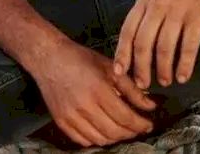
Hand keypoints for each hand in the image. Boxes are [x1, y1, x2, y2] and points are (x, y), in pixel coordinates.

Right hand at [32, 37, 156, 147]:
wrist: (49, 58)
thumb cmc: (79, 58)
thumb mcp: (109, 66)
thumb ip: (131, 87)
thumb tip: (149, 105)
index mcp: (99, 89)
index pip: (125, 117)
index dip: (140, 124)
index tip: (148, 124)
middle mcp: (85, 106)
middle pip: (114, 131)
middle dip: (130, 132)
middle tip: (138, 127)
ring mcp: (71, 116)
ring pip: (100, 139)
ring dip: (115, 138)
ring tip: (122, 129)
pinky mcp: (62, 122)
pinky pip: (83, 141)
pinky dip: (96, 139)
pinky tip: (103, 130)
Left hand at [113, 0, 199, 89]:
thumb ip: (148, 10)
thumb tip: (137, 39)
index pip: (128, 30)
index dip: (122, 54)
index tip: (119, 72)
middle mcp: (158, 5)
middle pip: (143, 43)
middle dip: (141, 68)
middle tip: (143, 84)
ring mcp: (178, 10)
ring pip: (164, 48)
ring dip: (163, 69)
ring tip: (166, 81)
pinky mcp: (198, 16)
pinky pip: (188, 46)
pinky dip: (184, 65)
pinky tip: (184, 76)